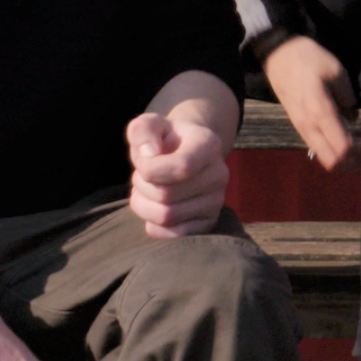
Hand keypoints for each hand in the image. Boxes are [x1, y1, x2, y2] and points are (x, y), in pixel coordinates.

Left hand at [126, 112, 228, 237]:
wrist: (184, 153)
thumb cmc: (163, 140)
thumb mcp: (149, 125)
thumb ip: (142, 131)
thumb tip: (148, 156)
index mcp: (209, 145)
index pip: (182, 167)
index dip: (150, 169)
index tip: (141, 161)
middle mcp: (219, 174)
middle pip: (167, 195)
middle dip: (142, 186)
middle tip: (143, 177)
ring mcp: (217, 200)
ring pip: (167, 217)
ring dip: (144, 205)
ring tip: (147, 191)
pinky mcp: (209, 222)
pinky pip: (173, 235)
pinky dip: (153, 225)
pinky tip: (154, 208)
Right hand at [262, 35, 360, 171]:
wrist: (278, 55)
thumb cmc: (309, 59)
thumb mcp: (337, 71)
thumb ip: (347, 98)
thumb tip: (353, 118)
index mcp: (320, 112)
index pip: (342, 147)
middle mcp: (308, 127)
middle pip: (333, 162)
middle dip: (354, 162)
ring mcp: (301, 129)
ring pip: (324, 159)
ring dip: (345, 158)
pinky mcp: (298, 127)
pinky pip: (318, 149)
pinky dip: (334, 151)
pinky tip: (346, 137)